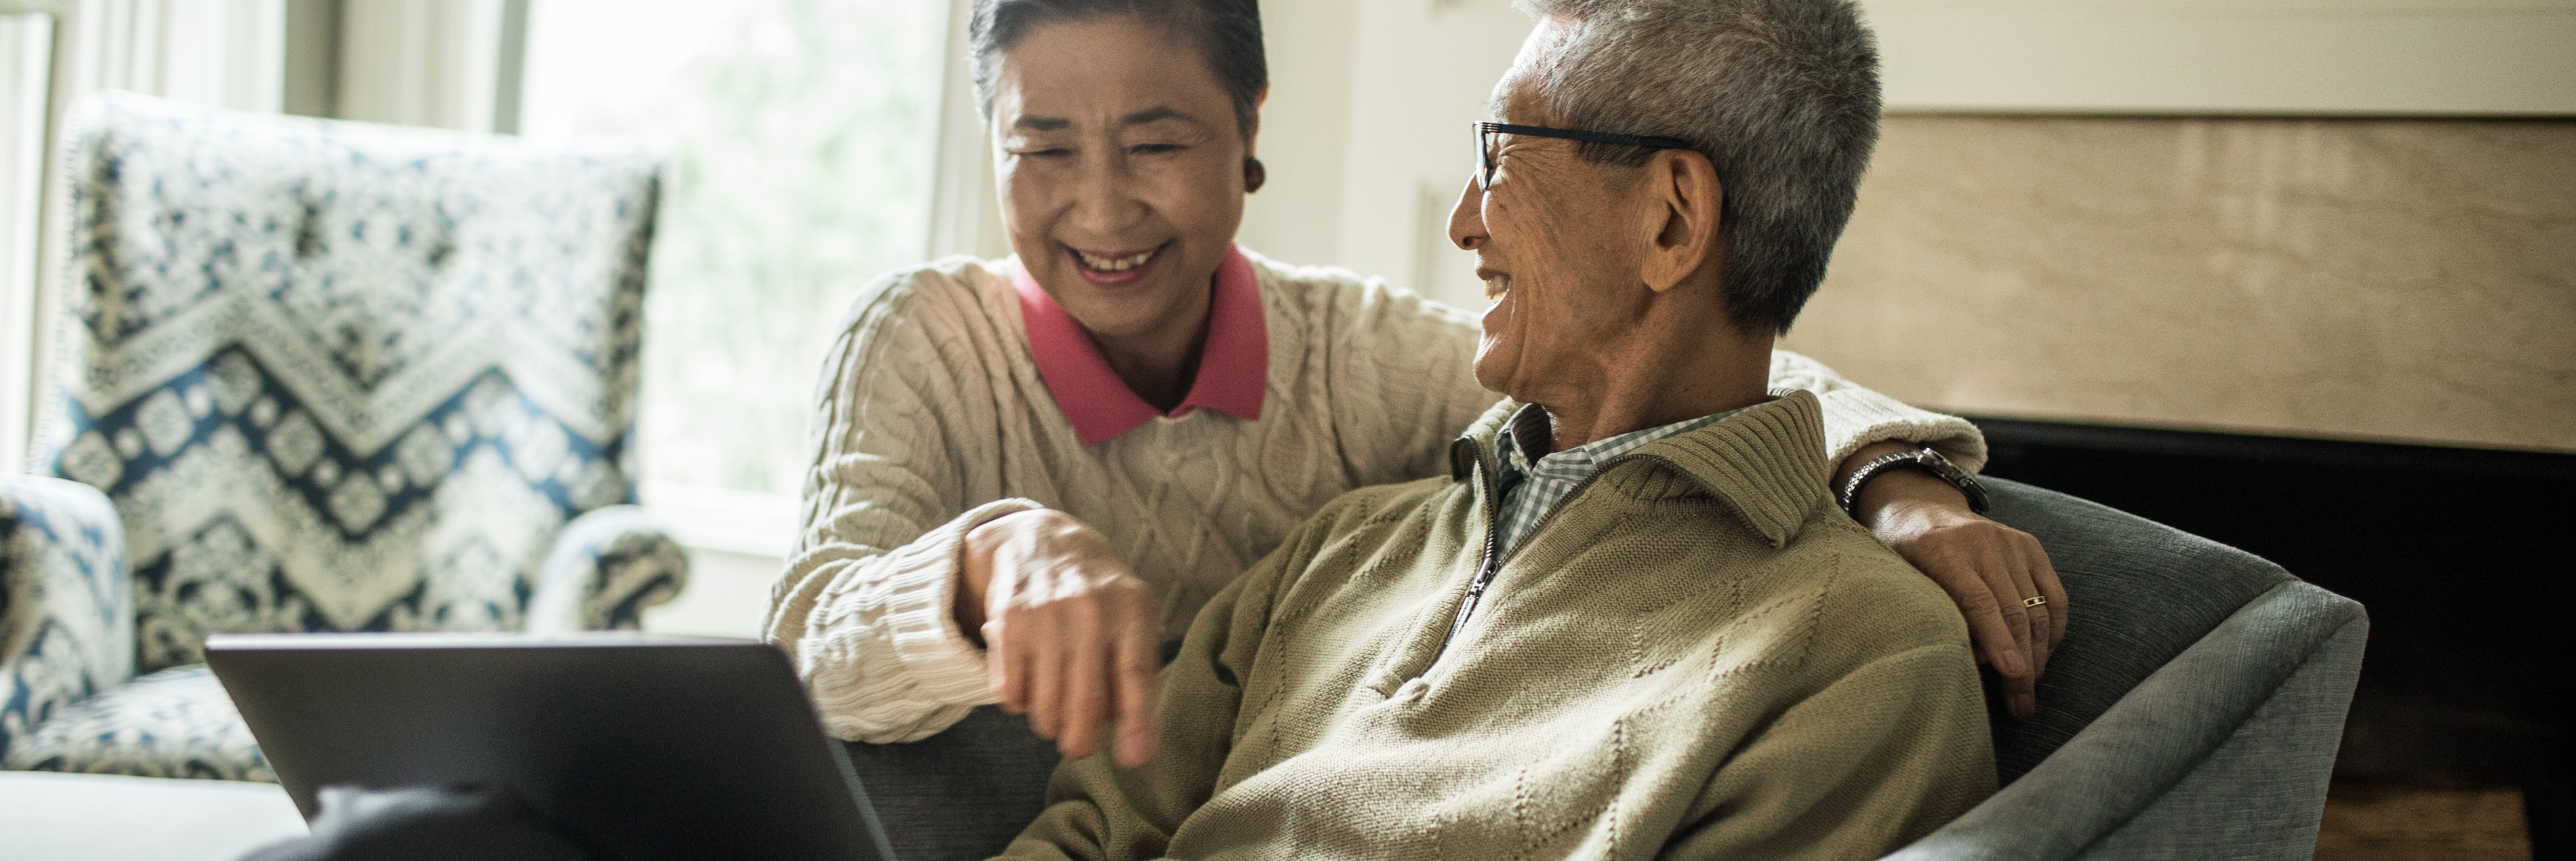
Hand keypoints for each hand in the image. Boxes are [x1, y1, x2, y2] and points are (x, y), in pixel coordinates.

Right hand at [955, 509, 1161, 766]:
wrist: (1041, 542)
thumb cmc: (1098, 601)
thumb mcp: (1131, 621)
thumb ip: (1136, 679)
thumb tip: (1135, 752)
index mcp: (1132, 609)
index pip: (1136, 674)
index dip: (1136, 723)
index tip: (1133, 759)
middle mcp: (1091, 608)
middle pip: (1085, 705)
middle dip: (1080, 741)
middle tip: (1077, 744)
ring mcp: (1047, 614)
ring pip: (1045, 708)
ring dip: (1048, 723)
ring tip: (1053, 705)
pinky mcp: (1008, 621)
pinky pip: (1010, 695)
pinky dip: (1019, 702)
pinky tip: (1028, 678)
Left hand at [1840, 446, 2067, 718]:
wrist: (1918, 508)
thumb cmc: (1900, 555)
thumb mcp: (1896, 579)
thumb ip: (1927, 613)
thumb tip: (1970, 661)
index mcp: (1941, 551)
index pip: (1977, 601)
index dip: (1996, 639)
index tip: (2011, 673)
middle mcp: (1981, 543)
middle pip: (2013, 611)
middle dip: (2021, 665)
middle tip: (2021, 706)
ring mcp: (2010, 542)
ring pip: (2038, 608)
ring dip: (2038, 655)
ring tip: (2030, 691)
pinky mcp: (2030, 546)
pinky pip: (2054, 594)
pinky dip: (2053, 629)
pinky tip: (2044, 657)